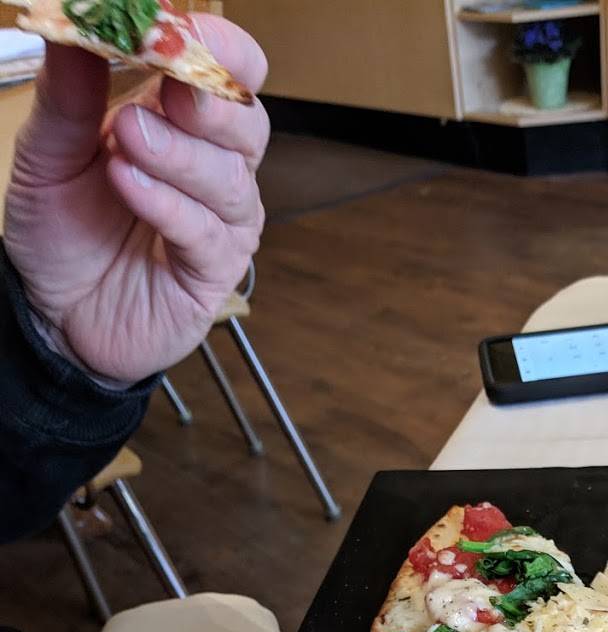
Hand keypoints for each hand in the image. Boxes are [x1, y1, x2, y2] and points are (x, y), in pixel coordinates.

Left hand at [3, 18, 268, 383]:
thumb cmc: (63, 230)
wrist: (54, 313)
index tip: (174, 29)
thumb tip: (76, 28)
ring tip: (125, 144)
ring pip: (230, 178)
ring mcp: (222, 222)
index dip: (217, 46)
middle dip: (209, 99)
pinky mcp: (215, 272)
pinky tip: (129, 184)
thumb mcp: (48, 152)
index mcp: (184, 121)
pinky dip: (169, 204)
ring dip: (179, 155)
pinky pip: (207, 232)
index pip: (232, 70)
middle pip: (247, 121)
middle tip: (164, 85)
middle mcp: (216, 167)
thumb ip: (67, 94)